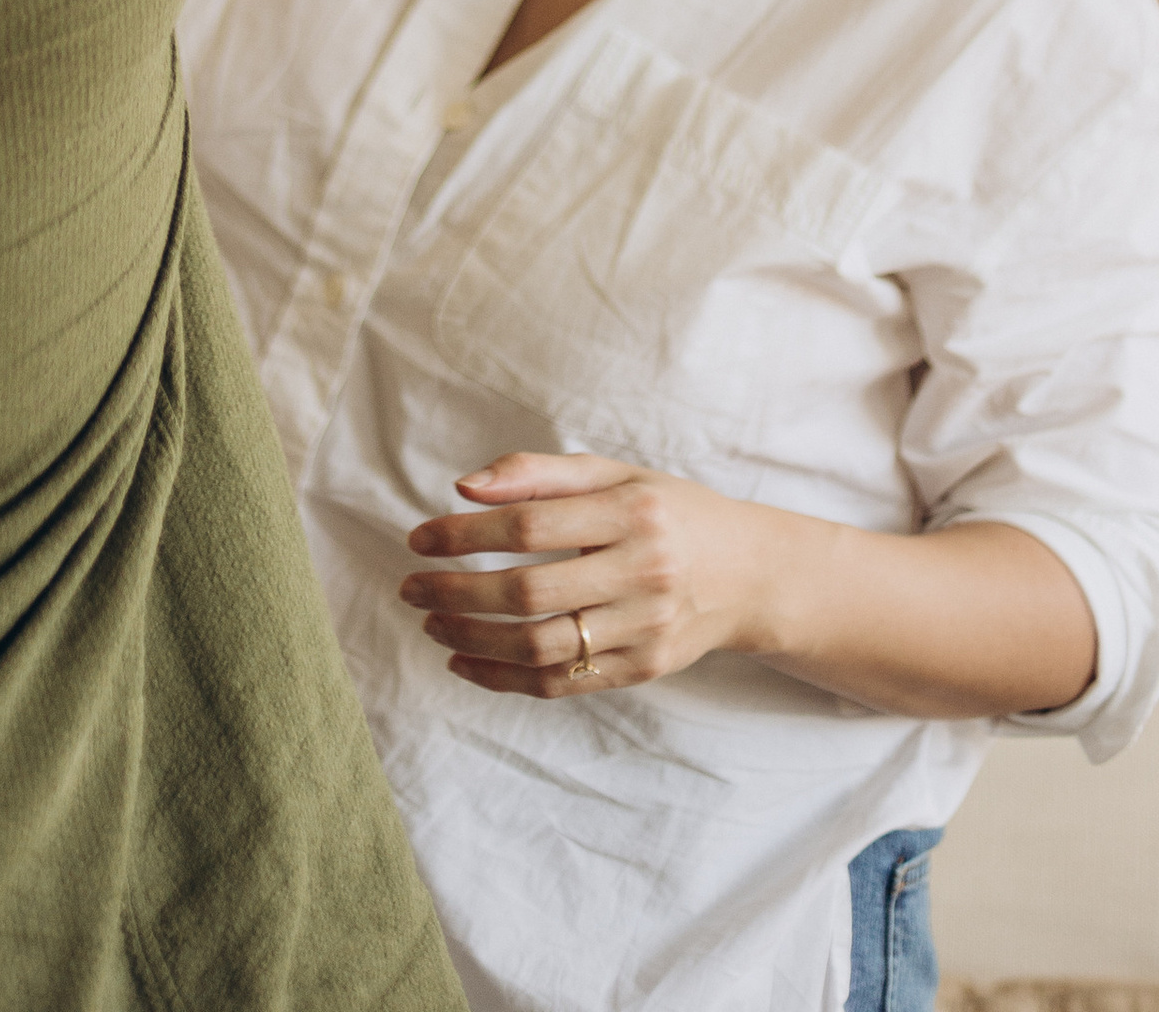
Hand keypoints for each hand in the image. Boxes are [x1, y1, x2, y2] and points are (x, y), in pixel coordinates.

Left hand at [398, 451, 768, 698]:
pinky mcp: (642, 670)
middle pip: (529, 593)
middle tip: (410, 586)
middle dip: (456, 592)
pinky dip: (504, 679)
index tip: (419, 538)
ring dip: (472, 639)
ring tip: (431, 622)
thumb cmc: (667, 512)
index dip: (465, 534)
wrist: (748, 573)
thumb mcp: (614, 474)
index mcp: (632, 513)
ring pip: (541, 648)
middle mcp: (642, 573)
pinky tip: (465, 660)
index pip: (529, 526)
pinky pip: (562, 683)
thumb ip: (538, 474)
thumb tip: (463, 485)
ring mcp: (644, 629)